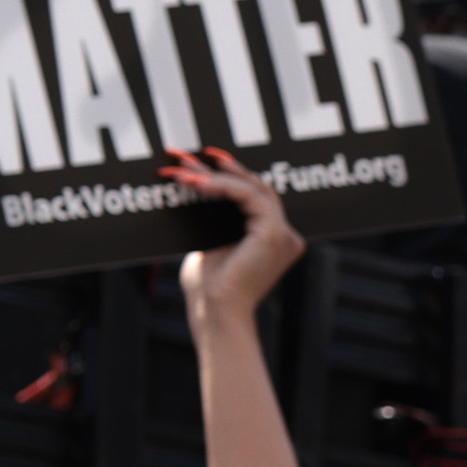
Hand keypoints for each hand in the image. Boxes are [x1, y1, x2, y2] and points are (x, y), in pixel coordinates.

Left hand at [173, 145, 303, 317]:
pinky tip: (197, 182)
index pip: (253, 195)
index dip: (227, 174)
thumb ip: (213, 219)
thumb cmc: (208, 287)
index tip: (197, 159)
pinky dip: (223, 186)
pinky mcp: (276, 234)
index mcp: (271, 238)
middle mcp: (283, 234)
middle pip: (255, 186)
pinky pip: (251, 197)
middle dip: (218, 167)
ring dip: (215, 175)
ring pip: (254, 188)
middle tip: (184, 154)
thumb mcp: (209, 243)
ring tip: (183, 170)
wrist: (215, 312)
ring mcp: (284, 234)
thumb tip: (197, 186)